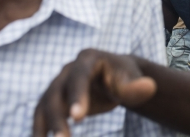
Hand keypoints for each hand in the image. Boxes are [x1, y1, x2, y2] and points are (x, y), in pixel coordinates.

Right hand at [32, 49, 155, 136]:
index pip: (79, 76)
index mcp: (88, 59)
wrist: (115, 77)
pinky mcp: (52, 100)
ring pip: (44, 106)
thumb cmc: (126, 78)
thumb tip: (149, 87)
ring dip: (44, 127)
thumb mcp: (133, 80)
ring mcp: (57, 85)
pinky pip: (41, 116)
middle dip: (57, 118)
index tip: (78, 117)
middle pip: (56, 93)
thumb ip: (138, 86)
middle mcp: (68, 70)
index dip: (77, 95)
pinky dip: (39, 131)